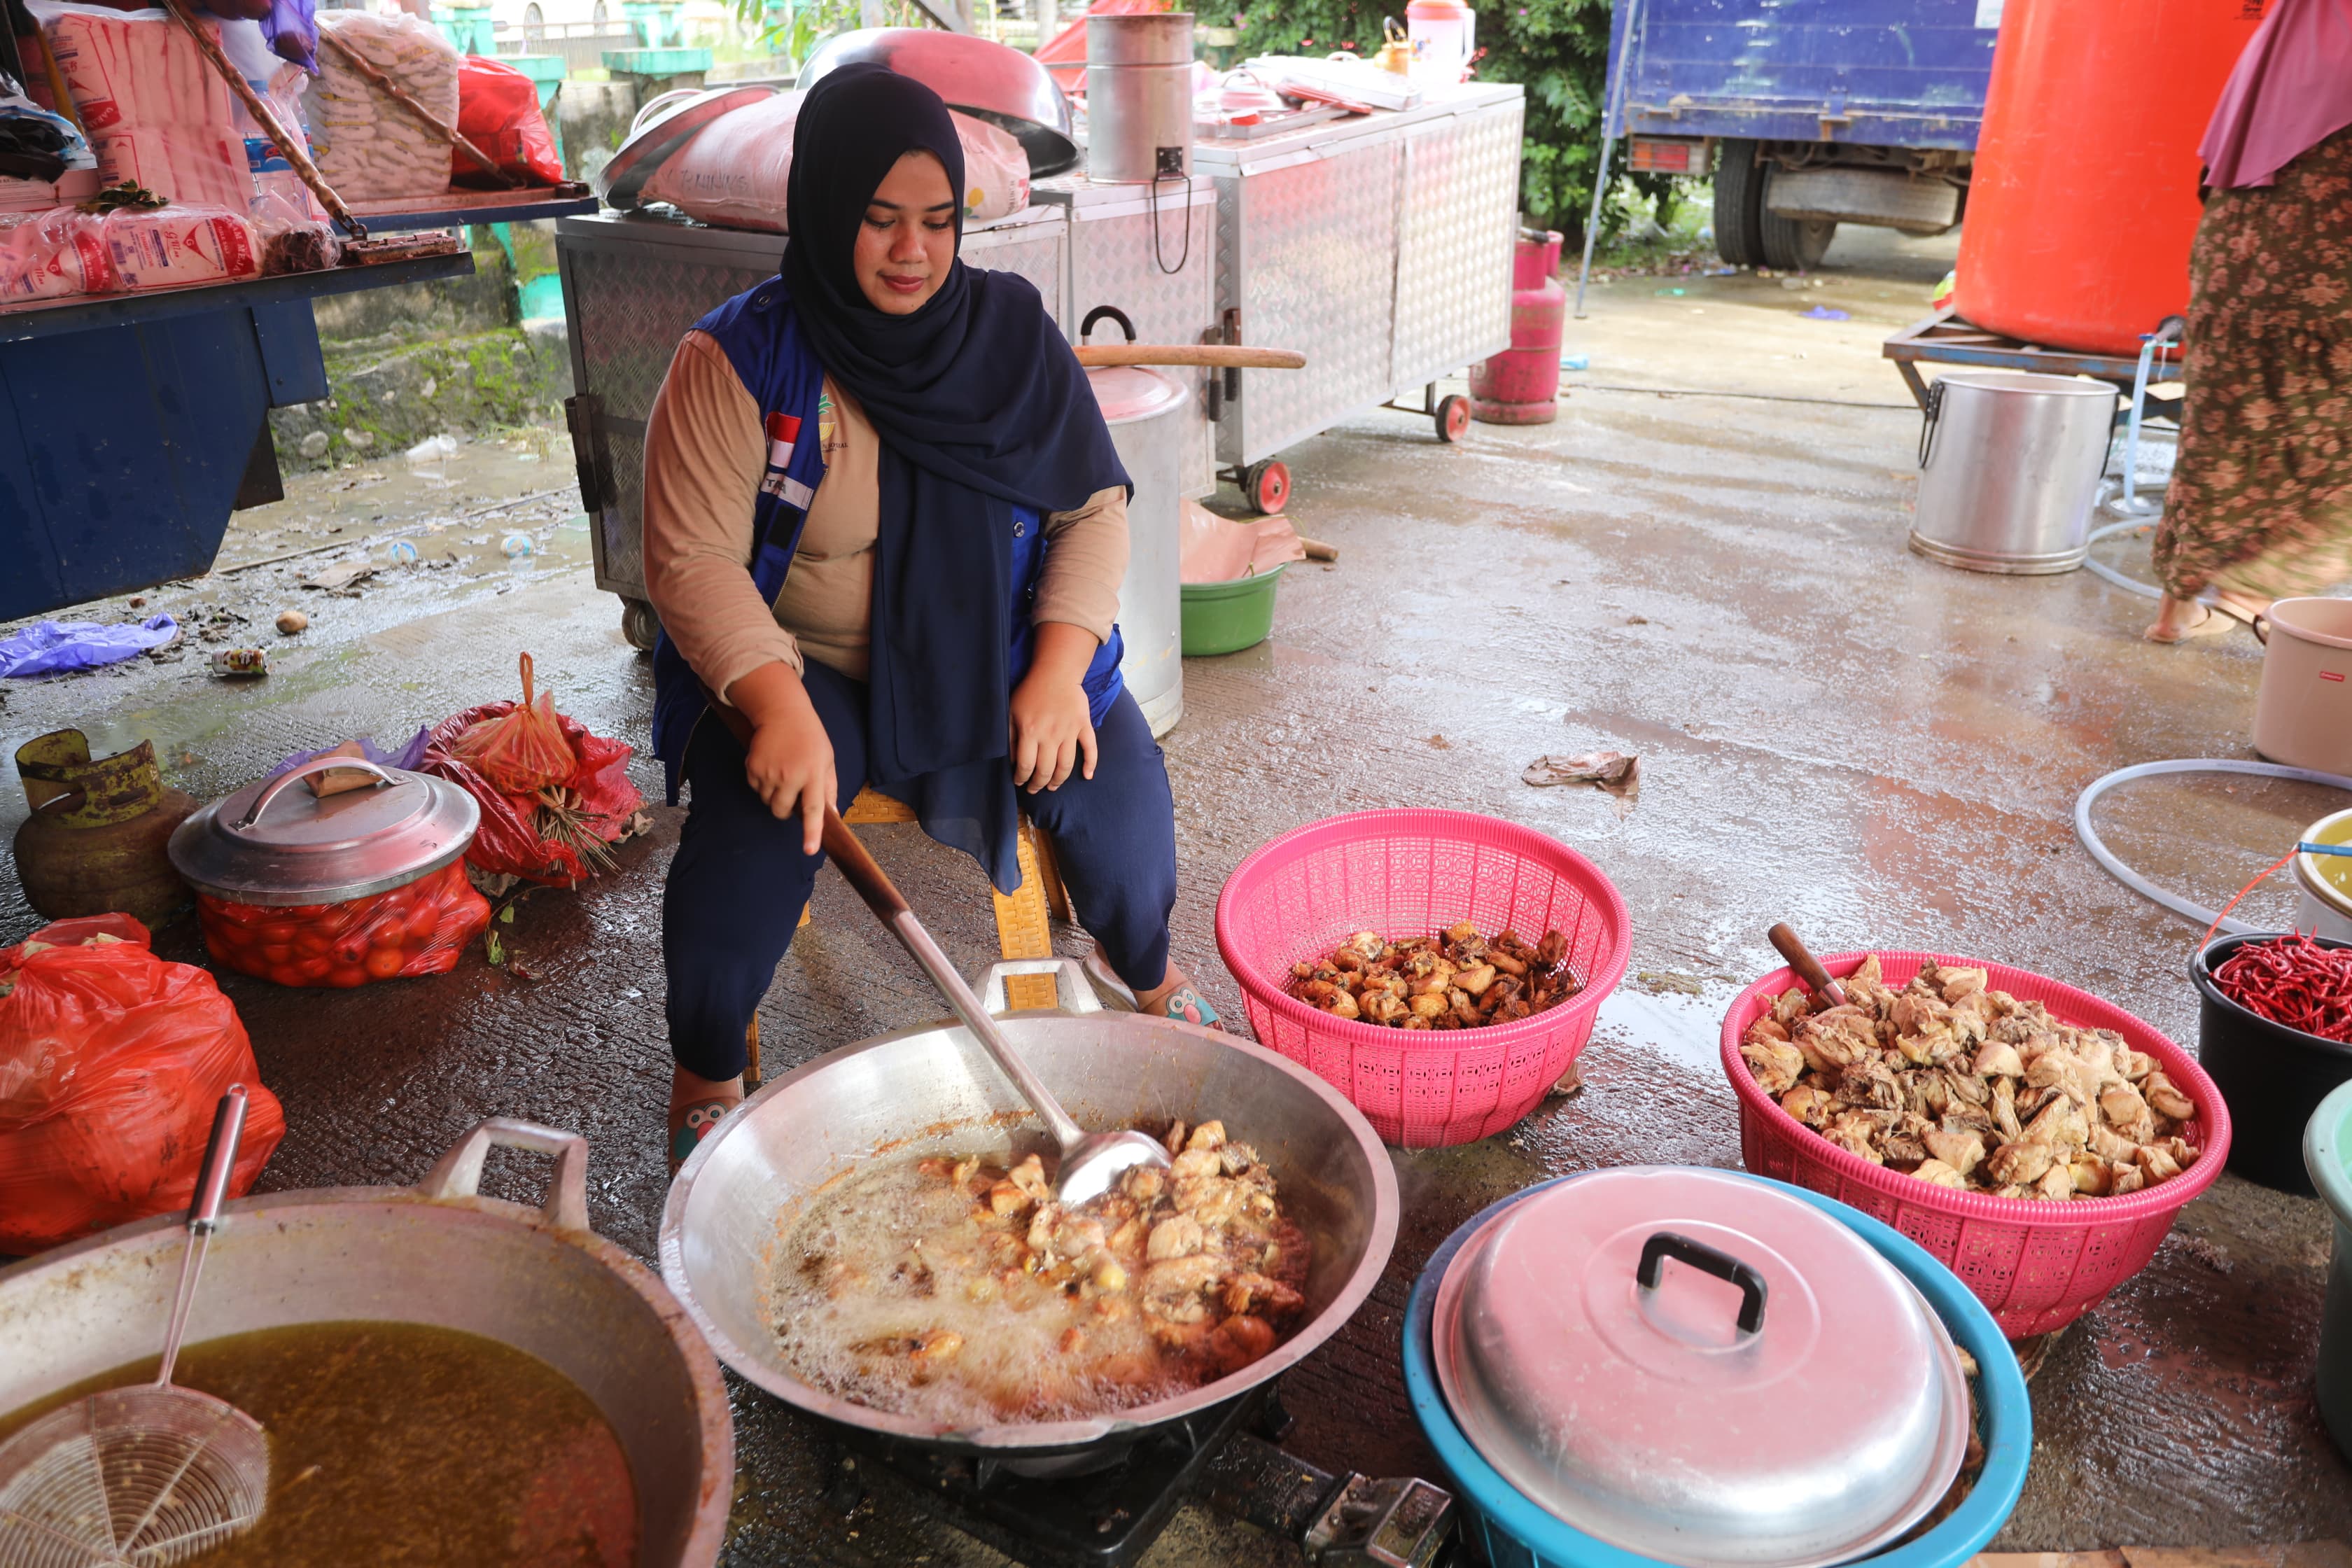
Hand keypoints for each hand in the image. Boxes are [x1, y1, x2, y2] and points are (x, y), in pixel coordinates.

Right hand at [727, 662, 833, 854]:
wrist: (782, 713)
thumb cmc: (810, 738)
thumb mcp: (827, 760)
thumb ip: (829, 789)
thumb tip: (832, 816)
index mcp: (813, 773)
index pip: (813, 809)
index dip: (811, 832)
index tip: (809, 850)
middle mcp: (790, 775)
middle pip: (781, 811)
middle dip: (786, 810)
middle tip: (792, 792)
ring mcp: (769, 772)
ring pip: (767, 802)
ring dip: (773, 795)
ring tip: (782, 773)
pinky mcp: (752, 767)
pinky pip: (755, 789)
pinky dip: (761, 784)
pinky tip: (770, 767)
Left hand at [1009, 622, 1099, 792]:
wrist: (1056, 673)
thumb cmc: (1030, 692)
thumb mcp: (1011, 712)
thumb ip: (1010, 737)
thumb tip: (1011, 761)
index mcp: (1030, 732)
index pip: (1026, 766)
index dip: (1022, 778)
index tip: (1019, 782)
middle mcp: (1050, 735)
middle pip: (1045, 770)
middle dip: (1038, 784)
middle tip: (1034, 789)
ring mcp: (1069, 732)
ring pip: (1065, 765)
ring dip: (1059, 780)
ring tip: (1052, 786)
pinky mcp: (1084, 726)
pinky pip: (1091, 748)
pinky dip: (1091, 764)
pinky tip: (1087, 776)